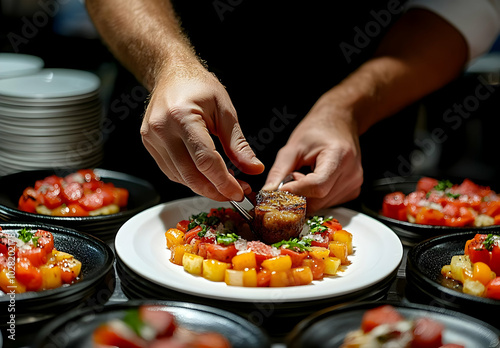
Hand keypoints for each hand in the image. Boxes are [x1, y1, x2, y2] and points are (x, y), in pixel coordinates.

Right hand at [141, 62, 263, 200]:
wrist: (171, 73)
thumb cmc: (199, 86)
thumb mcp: (225, 110)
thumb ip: (238, 144)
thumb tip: (254, 169)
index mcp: (182, 116)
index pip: (205, 160)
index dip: (224, 182)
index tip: (240, 192)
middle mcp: (162, 129)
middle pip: (190, 174)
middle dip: (215, 190)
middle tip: (236, 194)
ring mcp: (151, 138)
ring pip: (180, 177)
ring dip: (204, 187)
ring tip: (225, 185)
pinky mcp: (149, 145)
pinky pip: (172, 171)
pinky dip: (190, 179)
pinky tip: (206, 176)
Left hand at [263, 91, 362, 212]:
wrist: (338, 123)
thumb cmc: (318, 130)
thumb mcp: (294, 146)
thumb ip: (279, 171)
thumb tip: (268, 192)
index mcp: (339, 156)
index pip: (317, 185)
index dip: (296, 191)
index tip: (279, 190)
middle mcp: (351, 173)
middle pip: (318, 199)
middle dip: (297, 195)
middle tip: (289, 179)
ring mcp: (354, 184)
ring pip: (321, 205)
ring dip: (305, 196)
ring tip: (303, 175)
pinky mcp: (352, 191)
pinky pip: (327, 203)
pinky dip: (315, 197)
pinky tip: (313, 180)